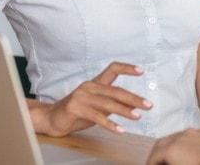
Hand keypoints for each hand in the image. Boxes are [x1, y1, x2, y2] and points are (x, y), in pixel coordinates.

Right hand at [29, 61, 151, 135]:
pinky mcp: (75, 108)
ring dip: (124, 111)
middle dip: (133, 98)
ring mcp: (81, 96)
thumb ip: (112, 104)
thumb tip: (134, 106)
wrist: (51, 119)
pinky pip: (96, 117)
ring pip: (108, 103)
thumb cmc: (77, 113)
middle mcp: (89, 86)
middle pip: (115, 90)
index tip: (141, 71)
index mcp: (95, 83)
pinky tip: (120, 130)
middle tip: (148, 105)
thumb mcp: (97, 107)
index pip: (112, 69)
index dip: (127, 68)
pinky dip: (109, 124)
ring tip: (137, 117)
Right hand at [146, 127, 199, 164]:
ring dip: (170, 146)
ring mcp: (193, 132)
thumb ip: (167, 163)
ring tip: (171, 157)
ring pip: (175, 136)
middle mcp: (180, 136)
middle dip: (157, 153)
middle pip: (161, 142)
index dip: (150, 162)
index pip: (154, 155)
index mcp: (172, 148)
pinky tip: (187, 150)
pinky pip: (190, 135)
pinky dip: (185, 142)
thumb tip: (162, 162)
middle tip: (156, 162)